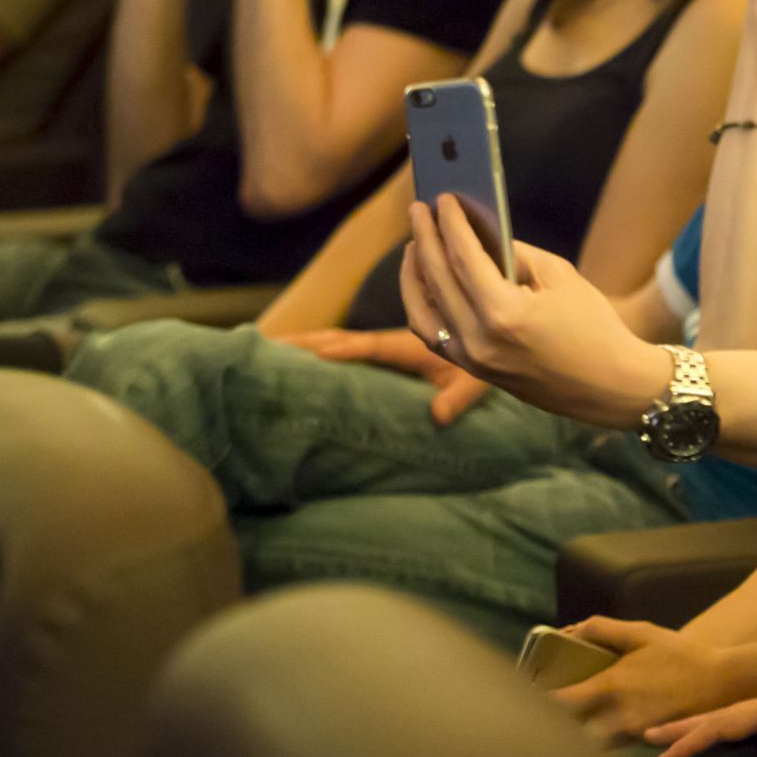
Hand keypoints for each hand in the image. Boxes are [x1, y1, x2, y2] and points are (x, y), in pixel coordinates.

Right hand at [274, 326, 492, 423]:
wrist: (489, 346)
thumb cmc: (481, 369)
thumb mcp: (475, 383)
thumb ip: (458, 398)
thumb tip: (437, 418)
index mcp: (410, 346)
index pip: (372, 346)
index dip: (347, 349)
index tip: (319, 353)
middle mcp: (390, 343)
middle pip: (341, 339)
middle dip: (306, 342)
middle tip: (267, 346)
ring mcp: (382, 348)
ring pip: (337, 341)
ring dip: (305, 344)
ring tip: (268, 350)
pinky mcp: (381, 356)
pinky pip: (344, 351)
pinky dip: (318, 351)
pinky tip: (296, 361)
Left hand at [400, 195, 663, 428]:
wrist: (610, 386)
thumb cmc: (594, 326)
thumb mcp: (560, 277)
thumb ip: (514, 254)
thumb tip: (478, 235)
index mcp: (504, 313)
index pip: (463, 258)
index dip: (450, 224)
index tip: (441, 198)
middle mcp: (479, 340)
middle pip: (438, 279)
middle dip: (425, 239)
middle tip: (418, 210)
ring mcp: (472, 360)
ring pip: (423, 311)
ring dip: (414, 274)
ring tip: (415, 245)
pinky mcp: (474, 371)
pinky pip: (433, 334)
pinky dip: (423, 304)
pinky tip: (425, 282)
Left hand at [548, 616, 756, 742]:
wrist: (721, 682)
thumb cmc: (679, 655)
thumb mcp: (641, 633)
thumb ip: (602, 629)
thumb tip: (569, 631)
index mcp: (610, 686)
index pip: (558, 704)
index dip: (534, 705)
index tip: (521, 701)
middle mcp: (615, 716)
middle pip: (566, 735)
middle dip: (548, 731)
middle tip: (533, 722)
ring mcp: (630, 735)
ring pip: (586, 748)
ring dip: (571, 740)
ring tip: (557, 732)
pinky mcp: (643, 745)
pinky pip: (609, 749)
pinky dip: (595, 745)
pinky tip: (590, 738)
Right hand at [649, 659, 756, 756]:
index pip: (724, 723)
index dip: (691, 739)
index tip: (660, 754)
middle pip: (720, 714)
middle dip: (683, 726)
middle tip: (643, 735)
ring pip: (734, 716)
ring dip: (703, 725)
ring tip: (673, 737)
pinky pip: (751, 720)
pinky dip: (727, 727)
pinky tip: (724, 737)